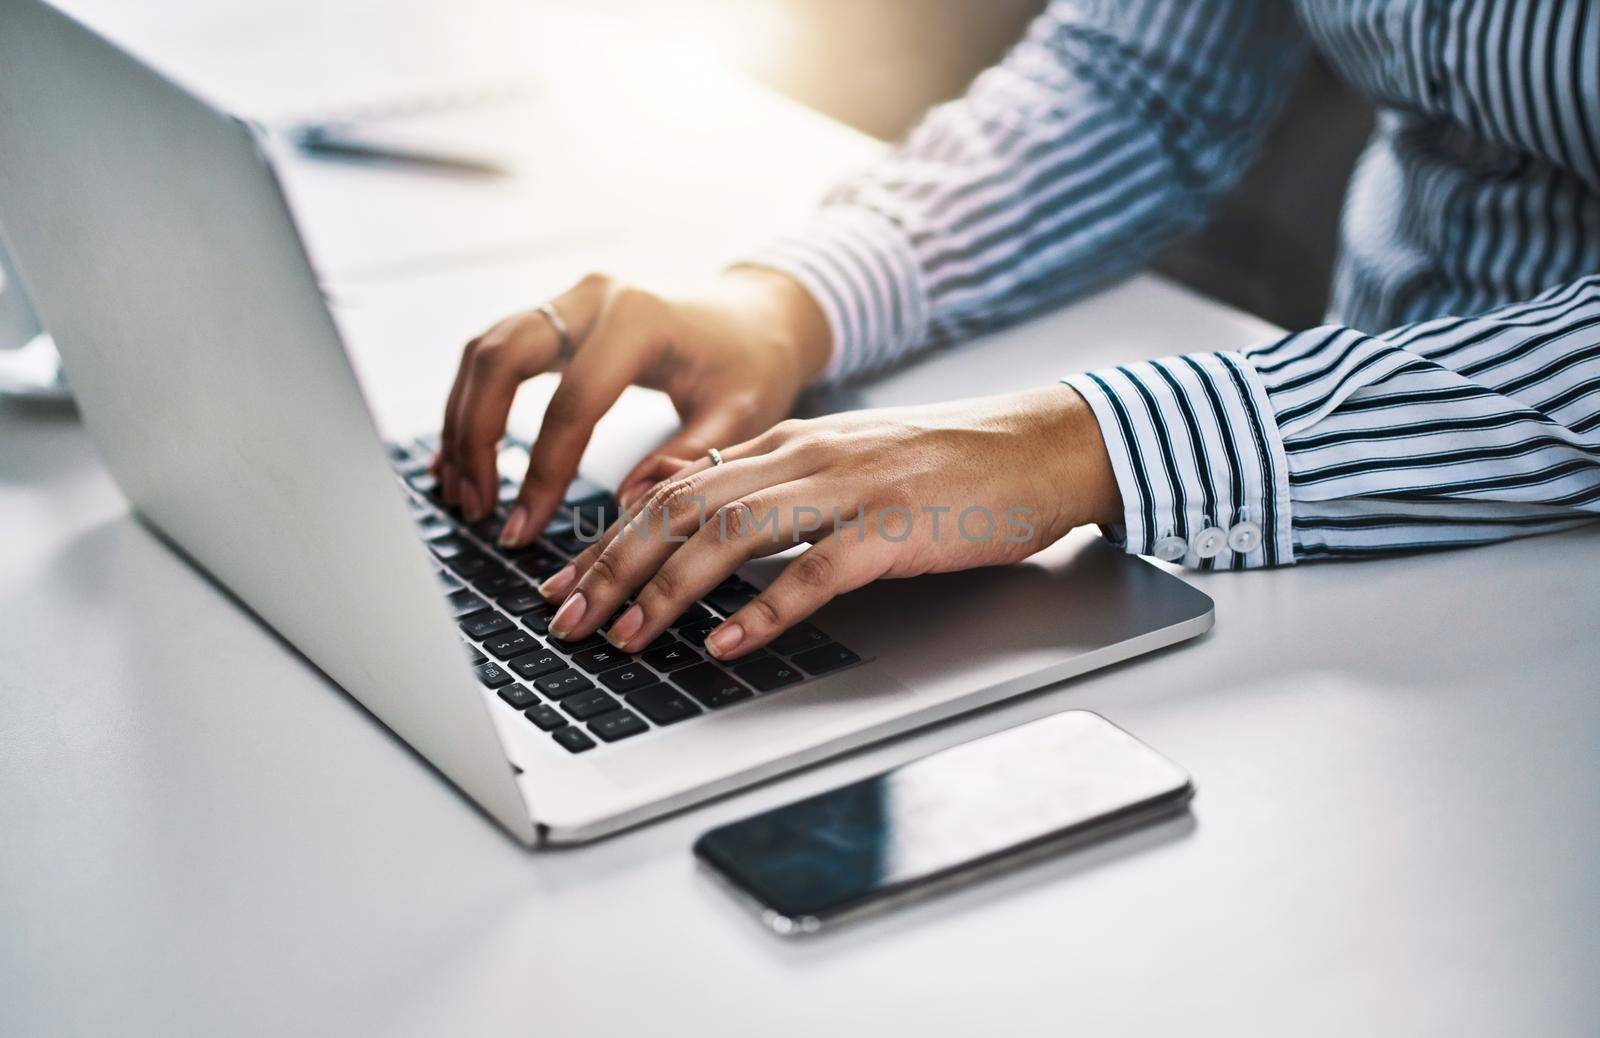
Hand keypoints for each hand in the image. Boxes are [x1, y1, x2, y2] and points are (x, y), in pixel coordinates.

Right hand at [432, 267, 831, 545]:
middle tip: (475, 508)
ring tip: (462, 493)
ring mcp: (570, 299)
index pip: (572, 404)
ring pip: (485, 352)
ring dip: (462, 422)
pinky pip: (496, 353)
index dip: (542, 472)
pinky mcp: (559, 314)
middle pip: (501, 359)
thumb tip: (627, 509)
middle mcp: (594, 297)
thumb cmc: (753, 363)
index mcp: (640, 319)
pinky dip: (471, 401)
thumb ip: (689, 459)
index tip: (524, 529)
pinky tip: (461, 456)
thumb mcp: (741, 414)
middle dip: (475, 438)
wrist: (757, 314)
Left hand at [538, 385, 1121, 658]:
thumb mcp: (840, 459)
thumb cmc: (944, 463)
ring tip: (625, 637)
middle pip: (682, 508)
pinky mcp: (895, 527)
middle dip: (612, 567)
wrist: (1042, 444)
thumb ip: (768, 481)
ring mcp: (849, 489)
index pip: (671, 489)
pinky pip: (817, 571)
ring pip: (732, 532)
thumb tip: (688, 511)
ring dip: (668, 588)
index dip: (607, 541)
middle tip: (567, 620)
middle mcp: (804, 458)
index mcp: (785, 443)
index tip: (562, 584)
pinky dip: (765, 610)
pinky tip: (727, 644)